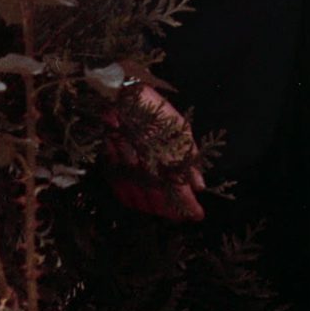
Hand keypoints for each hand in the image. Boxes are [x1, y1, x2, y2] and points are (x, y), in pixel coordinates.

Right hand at [108, 85, 205, 222]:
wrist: (119, 95)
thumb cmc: (154, 110)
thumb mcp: (180, 129)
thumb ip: (190, 158)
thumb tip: (199, 186)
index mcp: (165, 156)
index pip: (179, 191)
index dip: (188, 207)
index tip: (198, 215)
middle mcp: (144, 166)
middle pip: (159, 200)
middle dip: (173, 211)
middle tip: (184, 216)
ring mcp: (125, 168)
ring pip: (140, 199)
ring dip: (154, 209)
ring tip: (166, 212)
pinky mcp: (110, 165)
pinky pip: (121, 191)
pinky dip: (133, 201)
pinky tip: (141, 204)